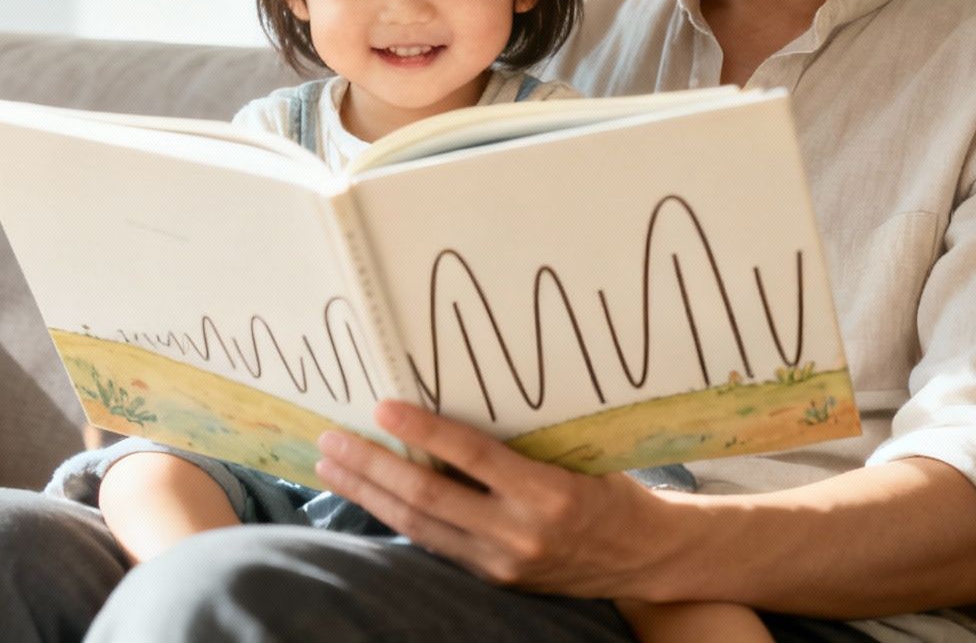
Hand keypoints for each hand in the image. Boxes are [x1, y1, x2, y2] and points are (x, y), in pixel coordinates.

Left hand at [314, 400, 671, 596]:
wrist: (645, 554)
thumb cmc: (610, 486)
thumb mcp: (577, 453)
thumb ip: (521, 440)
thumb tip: (454, 397)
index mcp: (549, 493)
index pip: (472, 456)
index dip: (424, 432)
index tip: (382, 406)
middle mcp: (521, 533)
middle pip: (428, 497)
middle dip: (371, 467)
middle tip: (330, 439)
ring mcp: (503, 563)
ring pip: (420, 527)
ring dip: (369, 495)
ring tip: (332, 467)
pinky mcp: (494, 579)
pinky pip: (435, 545)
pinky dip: (396, 518)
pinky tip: (369, 496)